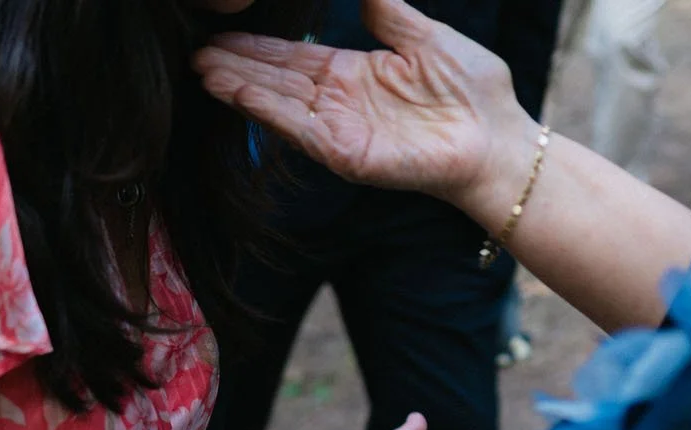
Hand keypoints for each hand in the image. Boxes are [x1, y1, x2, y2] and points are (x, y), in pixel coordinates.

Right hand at [194, 0, 539, 214]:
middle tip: (194, 50)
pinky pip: (297, 128)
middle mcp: (338, 103)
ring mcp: (338, 130)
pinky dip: (266, 111)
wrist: (497, 139)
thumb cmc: (473, 92)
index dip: (256, 47)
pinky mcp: (344, 154)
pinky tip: (237, 93)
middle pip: (275, 80)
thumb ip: (389, 14)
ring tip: (201, 69)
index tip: (221, 32)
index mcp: (353, 73)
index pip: (293, 58)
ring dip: (238, 87)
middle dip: (234, 65)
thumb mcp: (427, 37)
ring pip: (277, 103)